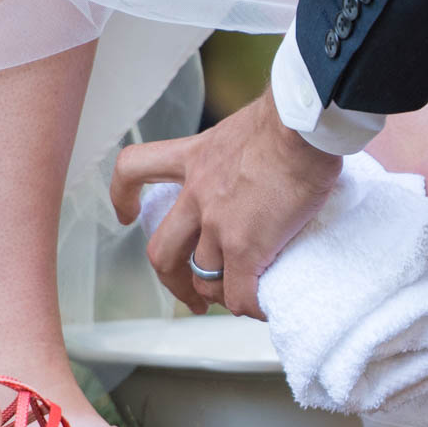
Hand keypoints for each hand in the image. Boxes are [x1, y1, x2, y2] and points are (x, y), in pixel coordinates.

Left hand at [111, 85, 341, 317]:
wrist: (304, 128)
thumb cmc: (291, 118)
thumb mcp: (247, 127)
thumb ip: (242, 149)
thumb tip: (269, 160)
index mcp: (195, 157)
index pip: (136, 168)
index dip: (124, 195)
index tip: (127, 215)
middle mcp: (198, 194)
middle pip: (163, 251)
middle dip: (174, 280)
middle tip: (193, 295)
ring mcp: (218, 225)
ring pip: (203, 277)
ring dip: (219, 294)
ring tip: (242, 300)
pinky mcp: (246, 247)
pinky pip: (240, 293)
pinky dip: (250, 307)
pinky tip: (264, 309)